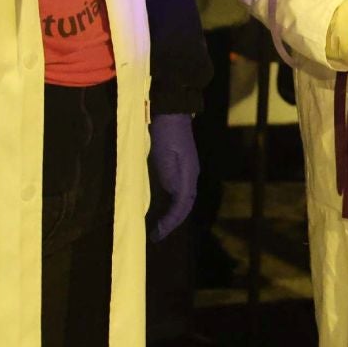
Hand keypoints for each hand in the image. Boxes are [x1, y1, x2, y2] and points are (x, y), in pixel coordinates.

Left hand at [149, 113, 198, 241]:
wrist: (172, 111)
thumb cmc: (167, 132)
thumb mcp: (166, 155)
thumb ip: (170, 176)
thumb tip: (172, 196)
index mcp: (188, 175)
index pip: (182, 205)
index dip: (171, 221)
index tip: (158, 232)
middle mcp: (190, 176)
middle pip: (185, 206)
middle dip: (172, 222)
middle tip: (157, 235)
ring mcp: (185, 171)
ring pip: (181, 200)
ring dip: (172, 215)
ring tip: (158, 227)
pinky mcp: (179, 167)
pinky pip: (176, 192)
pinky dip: (170, 204)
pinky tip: (160, 207)